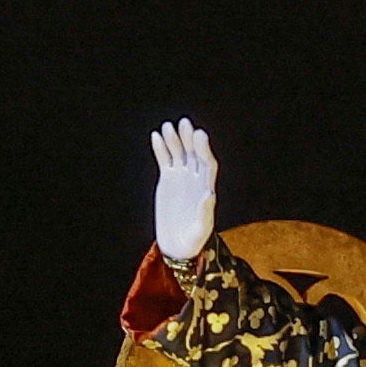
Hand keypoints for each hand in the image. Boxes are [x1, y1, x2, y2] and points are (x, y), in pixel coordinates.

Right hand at [149, 118, 217, 261]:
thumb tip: (209, 194)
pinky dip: (161, 148)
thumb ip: (205, 213)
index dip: (204, 149)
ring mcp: (181, 177)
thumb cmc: (192, 239)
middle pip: (194, 154)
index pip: (207, 163)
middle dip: (189, 139)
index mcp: (206, 187)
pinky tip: (156, 135)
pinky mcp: (168, 179)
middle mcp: (195, 179)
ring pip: (179, 153)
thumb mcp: (200, 229)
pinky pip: (165, 160)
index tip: (199, 135)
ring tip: (167, 126)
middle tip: (184, 123)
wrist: (177, 243)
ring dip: (174, 139)